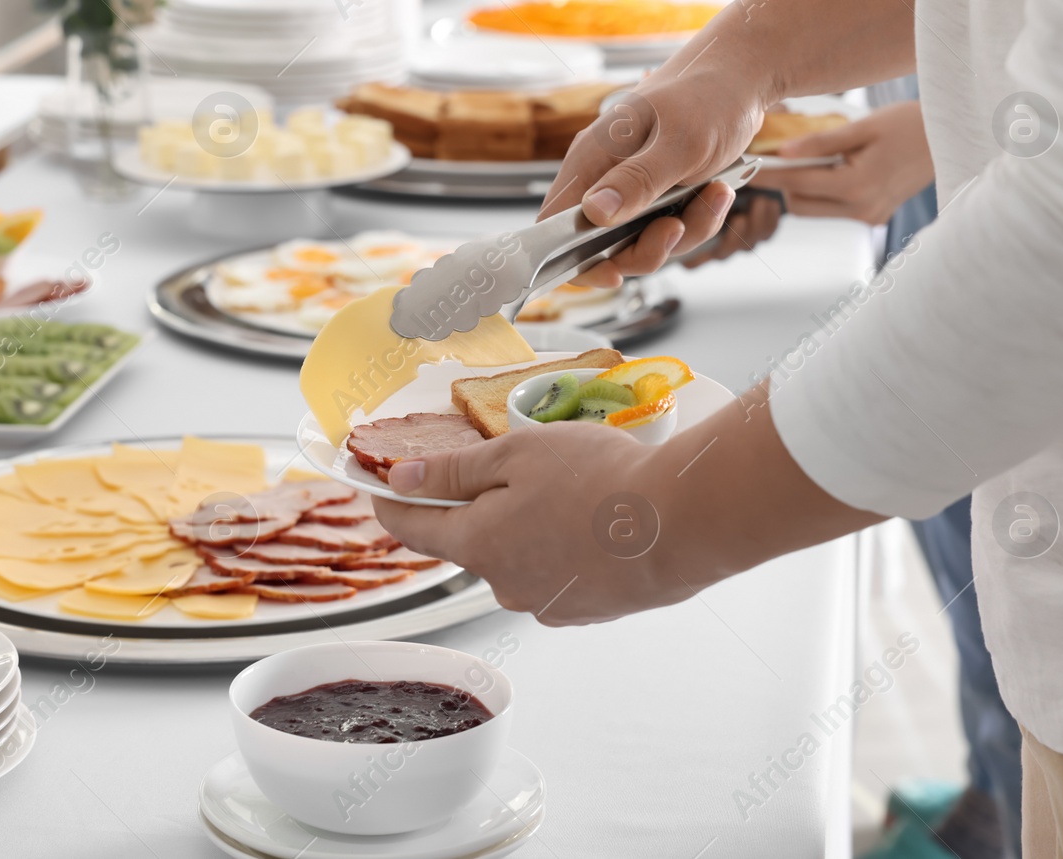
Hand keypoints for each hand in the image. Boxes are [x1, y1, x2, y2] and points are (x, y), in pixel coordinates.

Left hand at [371, 385, 881, 627]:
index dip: (390, 502)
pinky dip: (563, 548)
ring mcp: (545, 604)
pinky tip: (594, 521)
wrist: (682, 524)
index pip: (410, 529)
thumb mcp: (517, 452)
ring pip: (516, 556)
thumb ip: (454, 471)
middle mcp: (503, 584)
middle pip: (469, 541)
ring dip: (527, 526)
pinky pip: (555, 573)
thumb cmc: (602, 480)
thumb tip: (401, 479)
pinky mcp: (585, 611)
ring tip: (571, 489)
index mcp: (477, 544)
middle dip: (479, 506)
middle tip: (512, 466)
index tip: (380, 485)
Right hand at [540, 54, 768, 285]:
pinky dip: (697, 220)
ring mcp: (631, 188)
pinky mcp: (657, 194)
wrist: (742, 78)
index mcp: (592, 158)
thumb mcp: (680, 142)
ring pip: (641, 242)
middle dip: (645, 249)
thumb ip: (638, 180)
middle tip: (676, 228)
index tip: (613, 273)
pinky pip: (669, 229)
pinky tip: (718, 192)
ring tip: (713, 196)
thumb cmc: (708, 96)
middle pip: (601, 245)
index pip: (555, 223)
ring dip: (683, 232)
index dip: (573, 259)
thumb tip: (594, 213)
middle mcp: (604, 177)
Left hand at [749, 100, 932, 223]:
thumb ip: (821, 142)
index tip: (744, 164)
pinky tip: (832, 166)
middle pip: (799, 203)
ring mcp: (870, 216)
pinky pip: (833, 207)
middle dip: (784, 181)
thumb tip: (781, 151)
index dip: (768, 174)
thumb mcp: (864, 127)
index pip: (796, 183)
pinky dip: (824, 190)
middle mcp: (862, 209)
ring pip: (813, 209)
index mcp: (859, 186)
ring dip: (803, 186)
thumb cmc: (911, 124)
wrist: (953, 139)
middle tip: (776, 153)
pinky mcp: (875, 216)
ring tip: (810, 156)